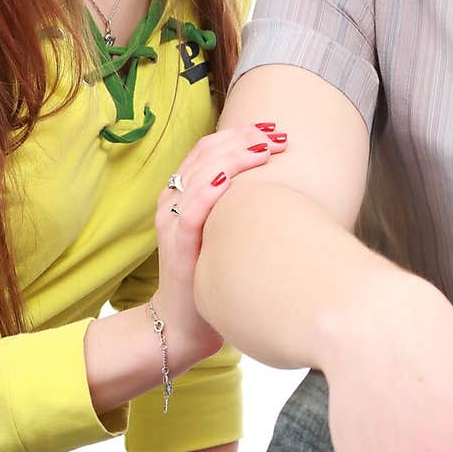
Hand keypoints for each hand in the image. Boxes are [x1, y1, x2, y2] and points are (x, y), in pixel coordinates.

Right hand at [154, 123, 286, 370]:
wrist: (186, 323)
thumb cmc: (212, 273)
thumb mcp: (225, 229)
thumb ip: (238, 203)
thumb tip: (280, 181)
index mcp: (182, 191)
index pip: (208, 148)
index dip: (239, 133)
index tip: (272, 128)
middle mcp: (173, 200)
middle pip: (206, 154)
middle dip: (244, 139)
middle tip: (278, 136)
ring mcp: (172, 222)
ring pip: (200, 174)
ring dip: (234, 157)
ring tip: (265, 148)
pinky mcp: (177, 247)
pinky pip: (190, 211)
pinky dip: (209, 190)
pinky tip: (230, 179)